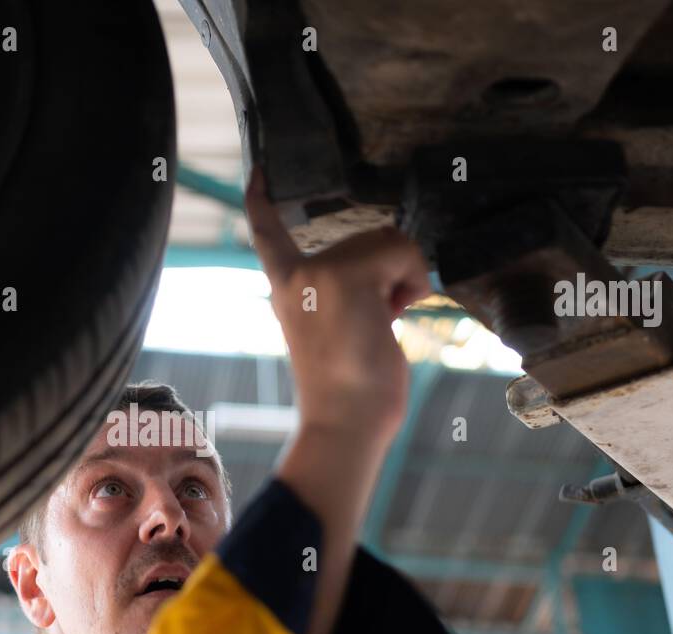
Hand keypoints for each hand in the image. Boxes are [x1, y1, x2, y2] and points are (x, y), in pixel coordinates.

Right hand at [244, 166, 429, 442]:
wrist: (344, 421)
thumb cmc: (347, 391)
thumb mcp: (336, 330)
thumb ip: (343, 295)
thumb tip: (391, 280)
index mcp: (285, 288)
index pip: (267, 235)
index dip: (262, 202)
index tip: (258, 172)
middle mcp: (295, 274)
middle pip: (366, 236)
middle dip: (388, 271)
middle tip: (376, 320)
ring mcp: (319, 272)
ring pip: (390, 242)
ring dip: (405, 279)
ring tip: (384, 321)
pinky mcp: (346, 277)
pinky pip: (403, 253)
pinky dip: (414, 280)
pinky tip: (394, 314)